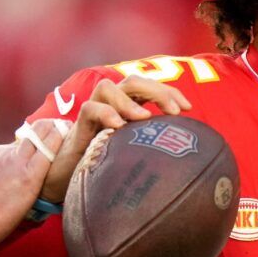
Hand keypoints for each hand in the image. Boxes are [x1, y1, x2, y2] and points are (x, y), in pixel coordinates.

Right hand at [37, 76, 190, 203]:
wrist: (68, 175)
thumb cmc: (105, 161)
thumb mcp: (134, 151)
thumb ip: (152, 145)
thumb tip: (185, 153)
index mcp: (127, 106)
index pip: (150, 88)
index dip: (170, 93)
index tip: (188, 109)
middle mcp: (110, 103)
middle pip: (134, 82)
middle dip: (156, 92)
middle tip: (173, 112)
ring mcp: (93, 111)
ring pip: (109, 87)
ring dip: (128, 100)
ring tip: (144, 117)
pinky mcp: (78, 125)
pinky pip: (90, 109)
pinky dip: (106, 113)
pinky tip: (118, 127)